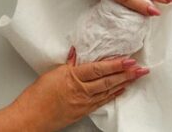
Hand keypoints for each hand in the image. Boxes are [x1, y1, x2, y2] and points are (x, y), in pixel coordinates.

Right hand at [12, 47, 149, 130]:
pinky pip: (102, 102)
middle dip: (126, 74)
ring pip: (108, 91)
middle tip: (140, 69)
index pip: (99, 68)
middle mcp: (81, 90)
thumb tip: (76, 54)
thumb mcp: (52, 73)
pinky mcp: (83, 111)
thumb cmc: (37, 96)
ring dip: (124, 83)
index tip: (129, 59)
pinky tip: (121, 90)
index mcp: (73, 77)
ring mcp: (84, 102)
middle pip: (108, 80)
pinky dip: (113, 95)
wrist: (30, 117)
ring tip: (135, 77)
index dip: (116, 64)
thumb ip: (68, 64)